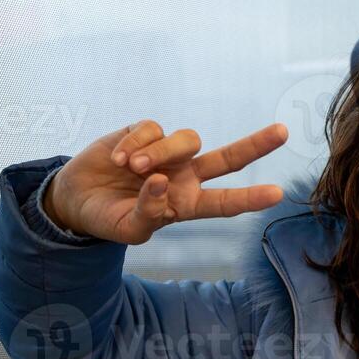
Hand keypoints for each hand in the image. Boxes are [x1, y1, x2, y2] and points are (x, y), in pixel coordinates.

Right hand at [44, 120, 289, 243]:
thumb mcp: (128, 229)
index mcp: (187, 204)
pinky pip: (152, 129)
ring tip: (132, 169)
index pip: (225, 202)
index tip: (277, 194)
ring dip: (160, 153)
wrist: (76, 199)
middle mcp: (185, 176)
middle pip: (227, 158)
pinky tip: (118, 159)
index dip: (250, 198)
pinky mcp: (144, 133)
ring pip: (186, 140)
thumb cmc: (108, 219)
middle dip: (255, 145)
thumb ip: (149, 212)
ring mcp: (167, 153)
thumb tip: (161, 182)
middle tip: (283, 133)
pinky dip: (135, 144)